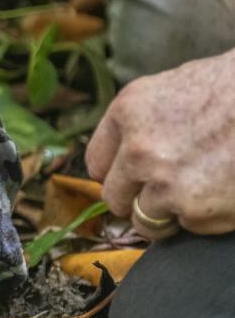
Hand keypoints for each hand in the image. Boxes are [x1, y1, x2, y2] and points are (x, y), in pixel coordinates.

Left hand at [86, 49, 234, 237]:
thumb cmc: (231, 89)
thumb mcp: (170, 91)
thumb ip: (141, 124)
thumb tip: (127, 155)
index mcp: (127, 114)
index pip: (96, 162)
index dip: (115, 173)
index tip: (129, 177)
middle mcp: (137, 151)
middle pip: (114, 197)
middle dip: (136, 198)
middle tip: (165, 191)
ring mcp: (164, 185)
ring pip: (146, 220)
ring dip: (168, 213)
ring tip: (199, 191)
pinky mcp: (195, 211)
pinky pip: (189, 227)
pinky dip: (206, 217)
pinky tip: (224, 191)